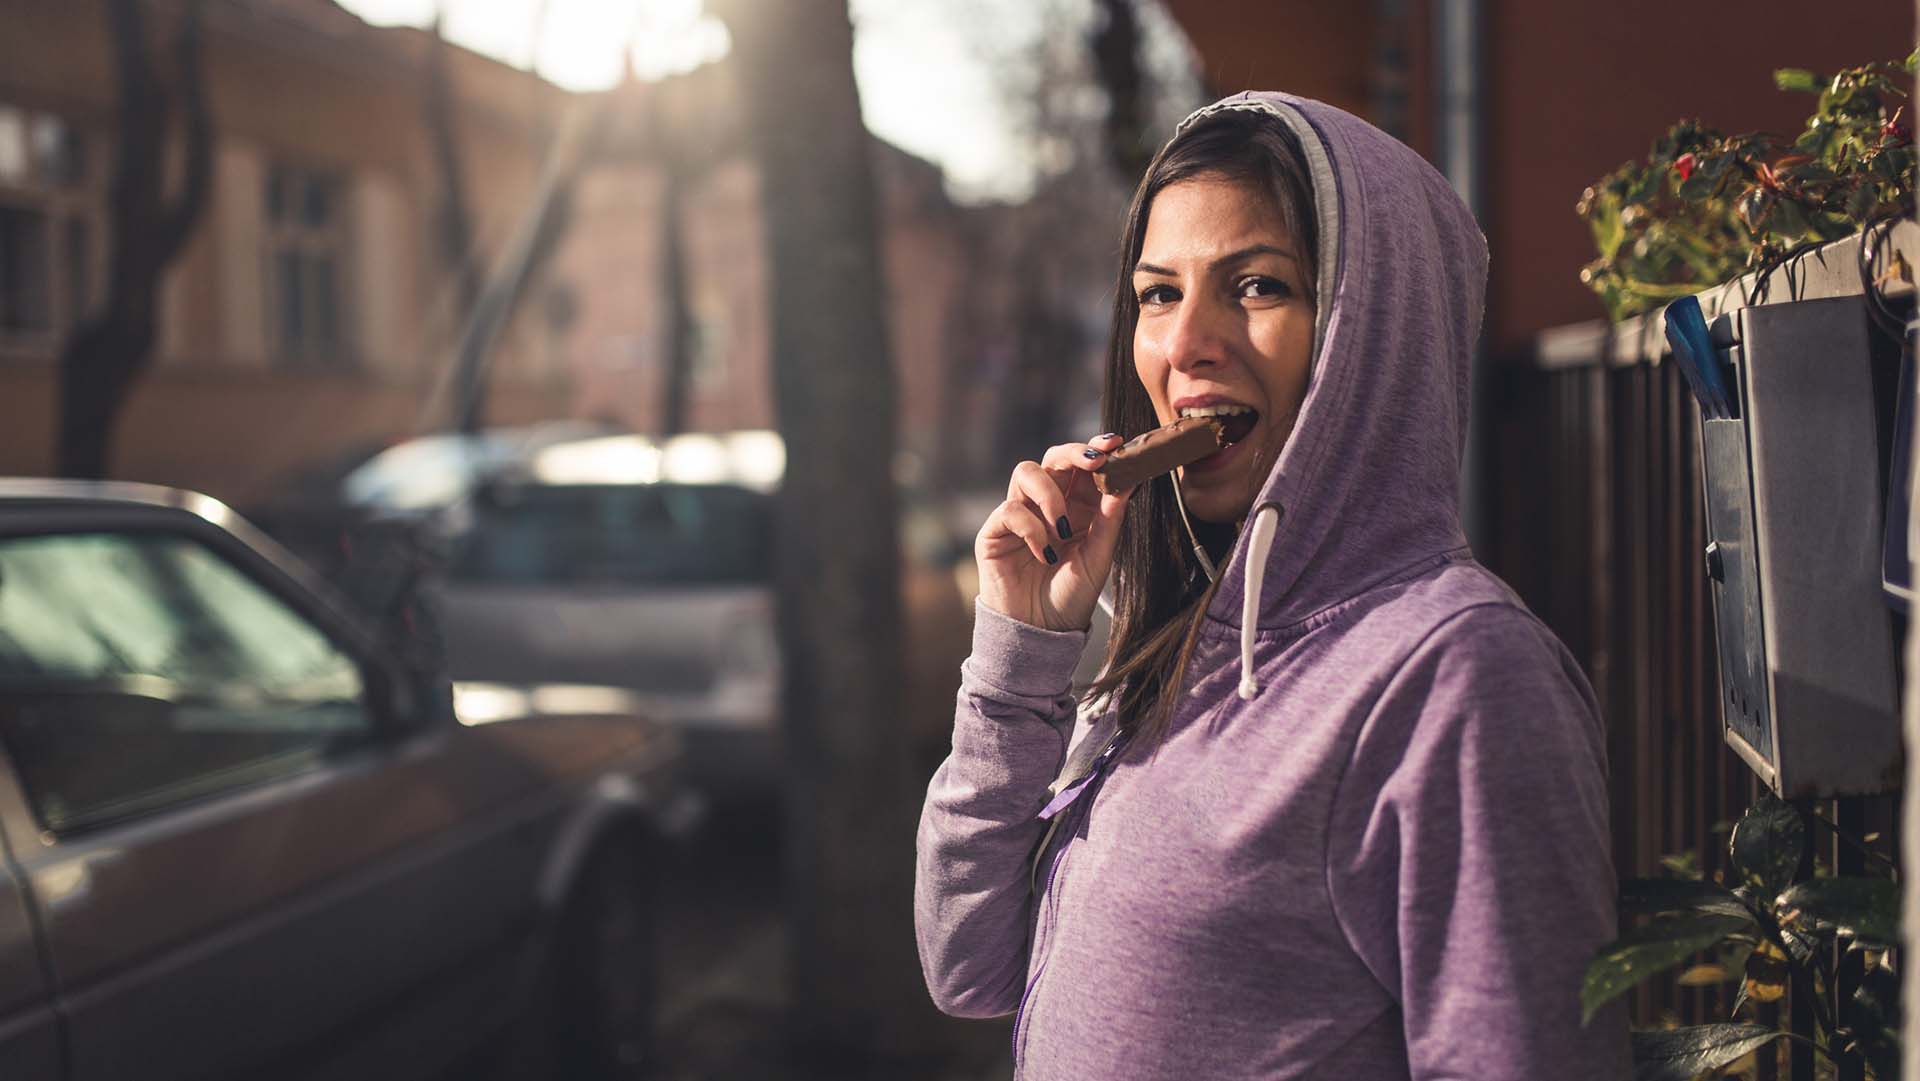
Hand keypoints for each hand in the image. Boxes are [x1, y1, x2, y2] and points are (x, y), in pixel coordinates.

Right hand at [975, 433, 1132, 631]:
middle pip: (1053, 458)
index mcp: (1077, 507)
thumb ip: (1111, 519)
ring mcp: (1019, 515)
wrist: (1041, 633)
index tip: (1115, 444)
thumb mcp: (1099, 557)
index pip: (1083, 466)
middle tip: (1094, 462)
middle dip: (1073, 454)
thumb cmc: (1071, 597)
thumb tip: (1129, 479)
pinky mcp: (995, 531)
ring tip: (1063, 527)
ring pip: (1026, 472)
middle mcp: (1047, 505)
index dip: (1097, 449)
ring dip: (1050, 494)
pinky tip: (1045, 554)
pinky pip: (1010, 510)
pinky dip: (1032, 529)